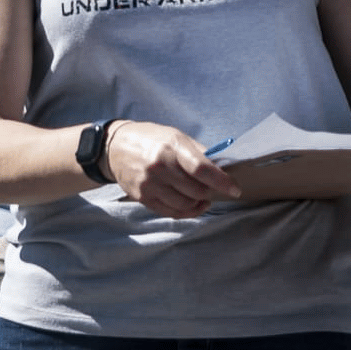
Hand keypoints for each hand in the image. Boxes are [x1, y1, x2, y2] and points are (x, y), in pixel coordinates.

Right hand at [105, 121, 239, 217]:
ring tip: (203, 197)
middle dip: (210, 192)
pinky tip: (192, 205)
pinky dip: (187, 212)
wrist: (115, 148)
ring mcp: (149, 184)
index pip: (202, 169)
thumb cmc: (151, 139)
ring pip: (186, 204)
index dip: (222, 182)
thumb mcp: (176, 136)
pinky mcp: (143, 197)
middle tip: (214, 188)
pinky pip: (171, 212)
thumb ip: (199, 153)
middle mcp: (159, 167)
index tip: (235, 189)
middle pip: (196, 190)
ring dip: (199, 203)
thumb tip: (224, 168)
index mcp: (171, 147)